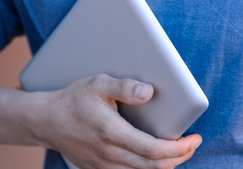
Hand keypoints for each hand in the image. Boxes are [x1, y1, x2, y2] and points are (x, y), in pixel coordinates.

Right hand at [39, 74, 201, 168]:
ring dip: (166, 165)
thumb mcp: (98, 83)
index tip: (195, 138)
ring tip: (178, 148)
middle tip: (193, 143)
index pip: (154, 151)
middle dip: (179, 157)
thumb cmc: (74, 99)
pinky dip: (148, 168)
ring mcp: (104, 166)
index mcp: (111, 133)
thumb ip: (124, 87)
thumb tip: (150, 92)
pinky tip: (155, 155)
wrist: (47, 121)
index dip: (179, 148)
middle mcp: (109, 155)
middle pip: (154, 168)